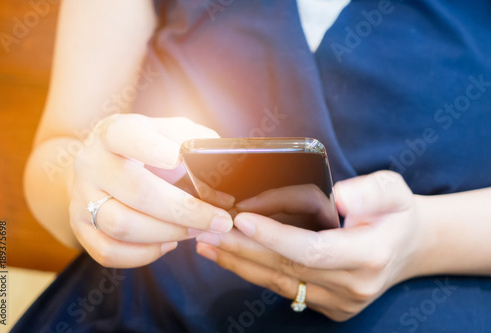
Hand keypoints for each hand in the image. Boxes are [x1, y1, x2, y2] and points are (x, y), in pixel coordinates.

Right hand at [69, 114, 234, 267]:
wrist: (98, 165)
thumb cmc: (145, 148)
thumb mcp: (166, 131)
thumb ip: (193, 139)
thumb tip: (219, 159)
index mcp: (114, 133)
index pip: (126, 137)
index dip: (150, 148)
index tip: (177, 158)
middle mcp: (92, 165)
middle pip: (137, 192)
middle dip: (184, 210)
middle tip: (218, 220)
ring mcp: (81, 199)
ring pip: (122, 226)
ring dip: (168, 233)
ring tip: (196, 230)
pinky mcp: (80, 229)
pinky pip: (109, 252)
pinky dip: (145, 254)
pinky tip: (168, 243)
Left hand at [196, 171, 426, 320]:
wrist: (407, 246)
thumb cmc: (396, 212)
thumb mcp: (393, 189)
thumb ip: (370, 191)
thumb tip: (340, 197)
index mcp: (370, 255)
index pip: (314, 250)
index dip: (275, 237)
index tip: (242, 220)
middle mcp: (354, 286)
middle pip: (288, 269)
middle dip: (244, 249)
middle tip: (209, 230)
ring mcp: (340, 302)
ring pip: (280, 283)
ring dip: (240, 263)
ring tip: (207, 244)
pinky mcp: (329, 306)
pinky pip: (284, 289)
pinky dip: (254, 272)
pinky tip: (230, 257)